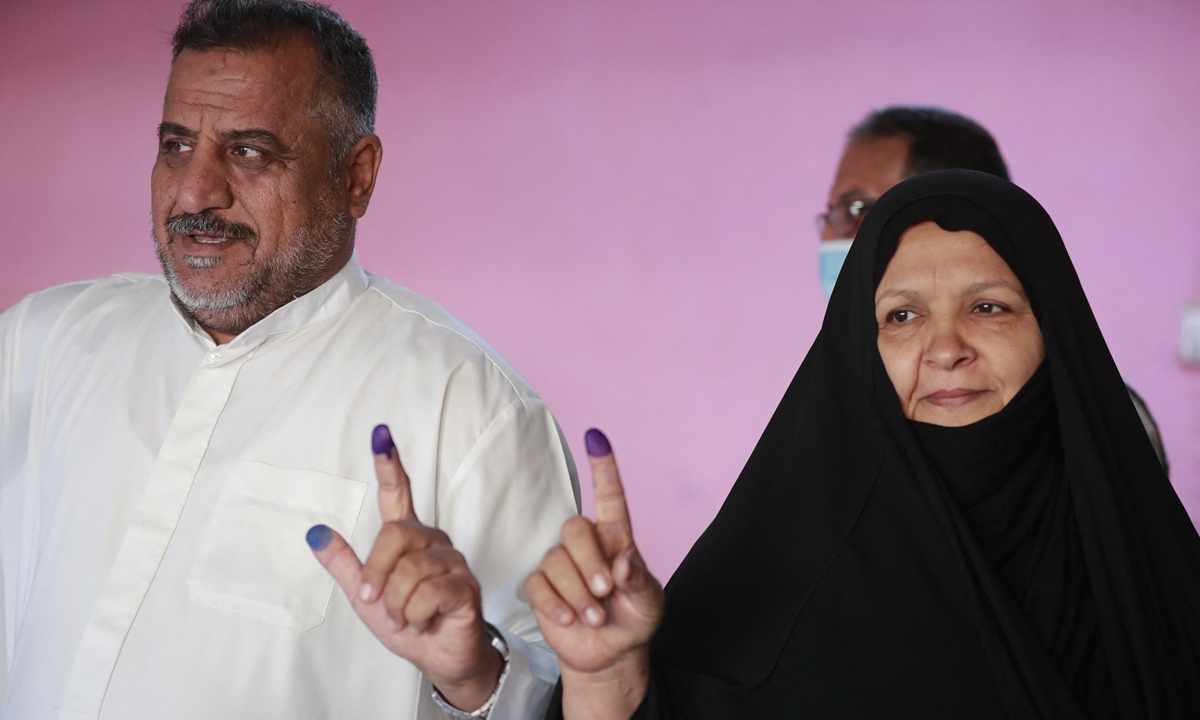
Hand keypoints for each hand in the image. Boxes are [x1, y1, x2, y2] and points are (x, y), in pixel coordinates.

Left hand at [307, 424, 503, 711]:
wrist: (437, 657)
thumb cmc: (406, 621)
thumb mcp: (363, 595)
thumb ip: (342, 564)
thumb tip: (314, 531)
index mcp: (407, 538)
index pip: (397, 493)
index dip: (388, 464)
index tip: (380, 433)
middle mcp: (432, 541)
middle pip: (395, 534)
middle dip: (377, 574)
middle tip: (377, 601)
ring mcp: (452, 561)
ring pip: (410, 570)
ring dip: (398, 604)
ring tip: (407, 618)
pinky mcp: (465, 586)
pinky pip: (429, 592)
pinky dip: (415, 614)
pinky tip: (423, 621)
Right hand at [524, 429, 663, 719]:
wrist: (610, 655)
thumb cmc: (634, 619)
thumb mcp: (649, 603)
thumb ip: (639, 582)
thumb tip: (622, 564)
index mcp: (616, 539)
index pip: (610, 497)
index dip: (604, 468)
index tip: (596, 437)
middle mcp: (586, 546)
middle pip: (574, 528)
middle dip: (589, 562)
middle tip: (605, 592)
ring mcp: (561, 565)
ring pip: (555, 560)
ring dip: (577, 593)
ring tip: (594, 617)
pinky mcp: (542, 588)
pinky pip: (537, 585)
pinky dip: (555, 605)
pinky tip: (569, 619)